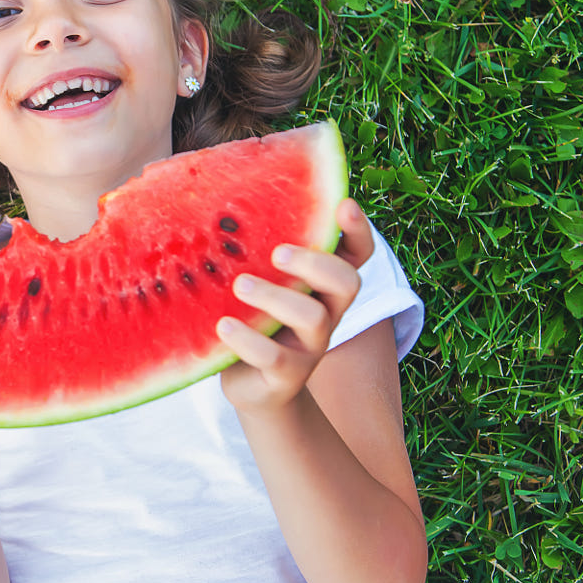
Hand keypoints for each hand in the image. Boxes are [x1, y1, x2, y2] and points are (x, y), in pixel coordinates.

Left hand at [216, 198, 372, 415]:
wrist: (252, 387)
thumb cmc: (253, 318)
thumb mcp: (261, 282)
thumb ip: (259, 251)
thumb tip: (230, 195)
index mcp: (322, 286)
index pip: (358, 254)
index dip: (359, 230)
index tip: (343, 203)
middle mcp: (325, 313)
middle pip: (347, 282)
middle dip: (316, 263)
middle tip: (278, 252)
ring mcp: (308, 347)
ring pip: (313, 318)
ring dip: (276, 297)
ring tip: (240, 284)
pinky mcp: (285, 377)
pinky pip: (275, 358)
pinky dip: (247, 340)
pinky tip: (223, 326)